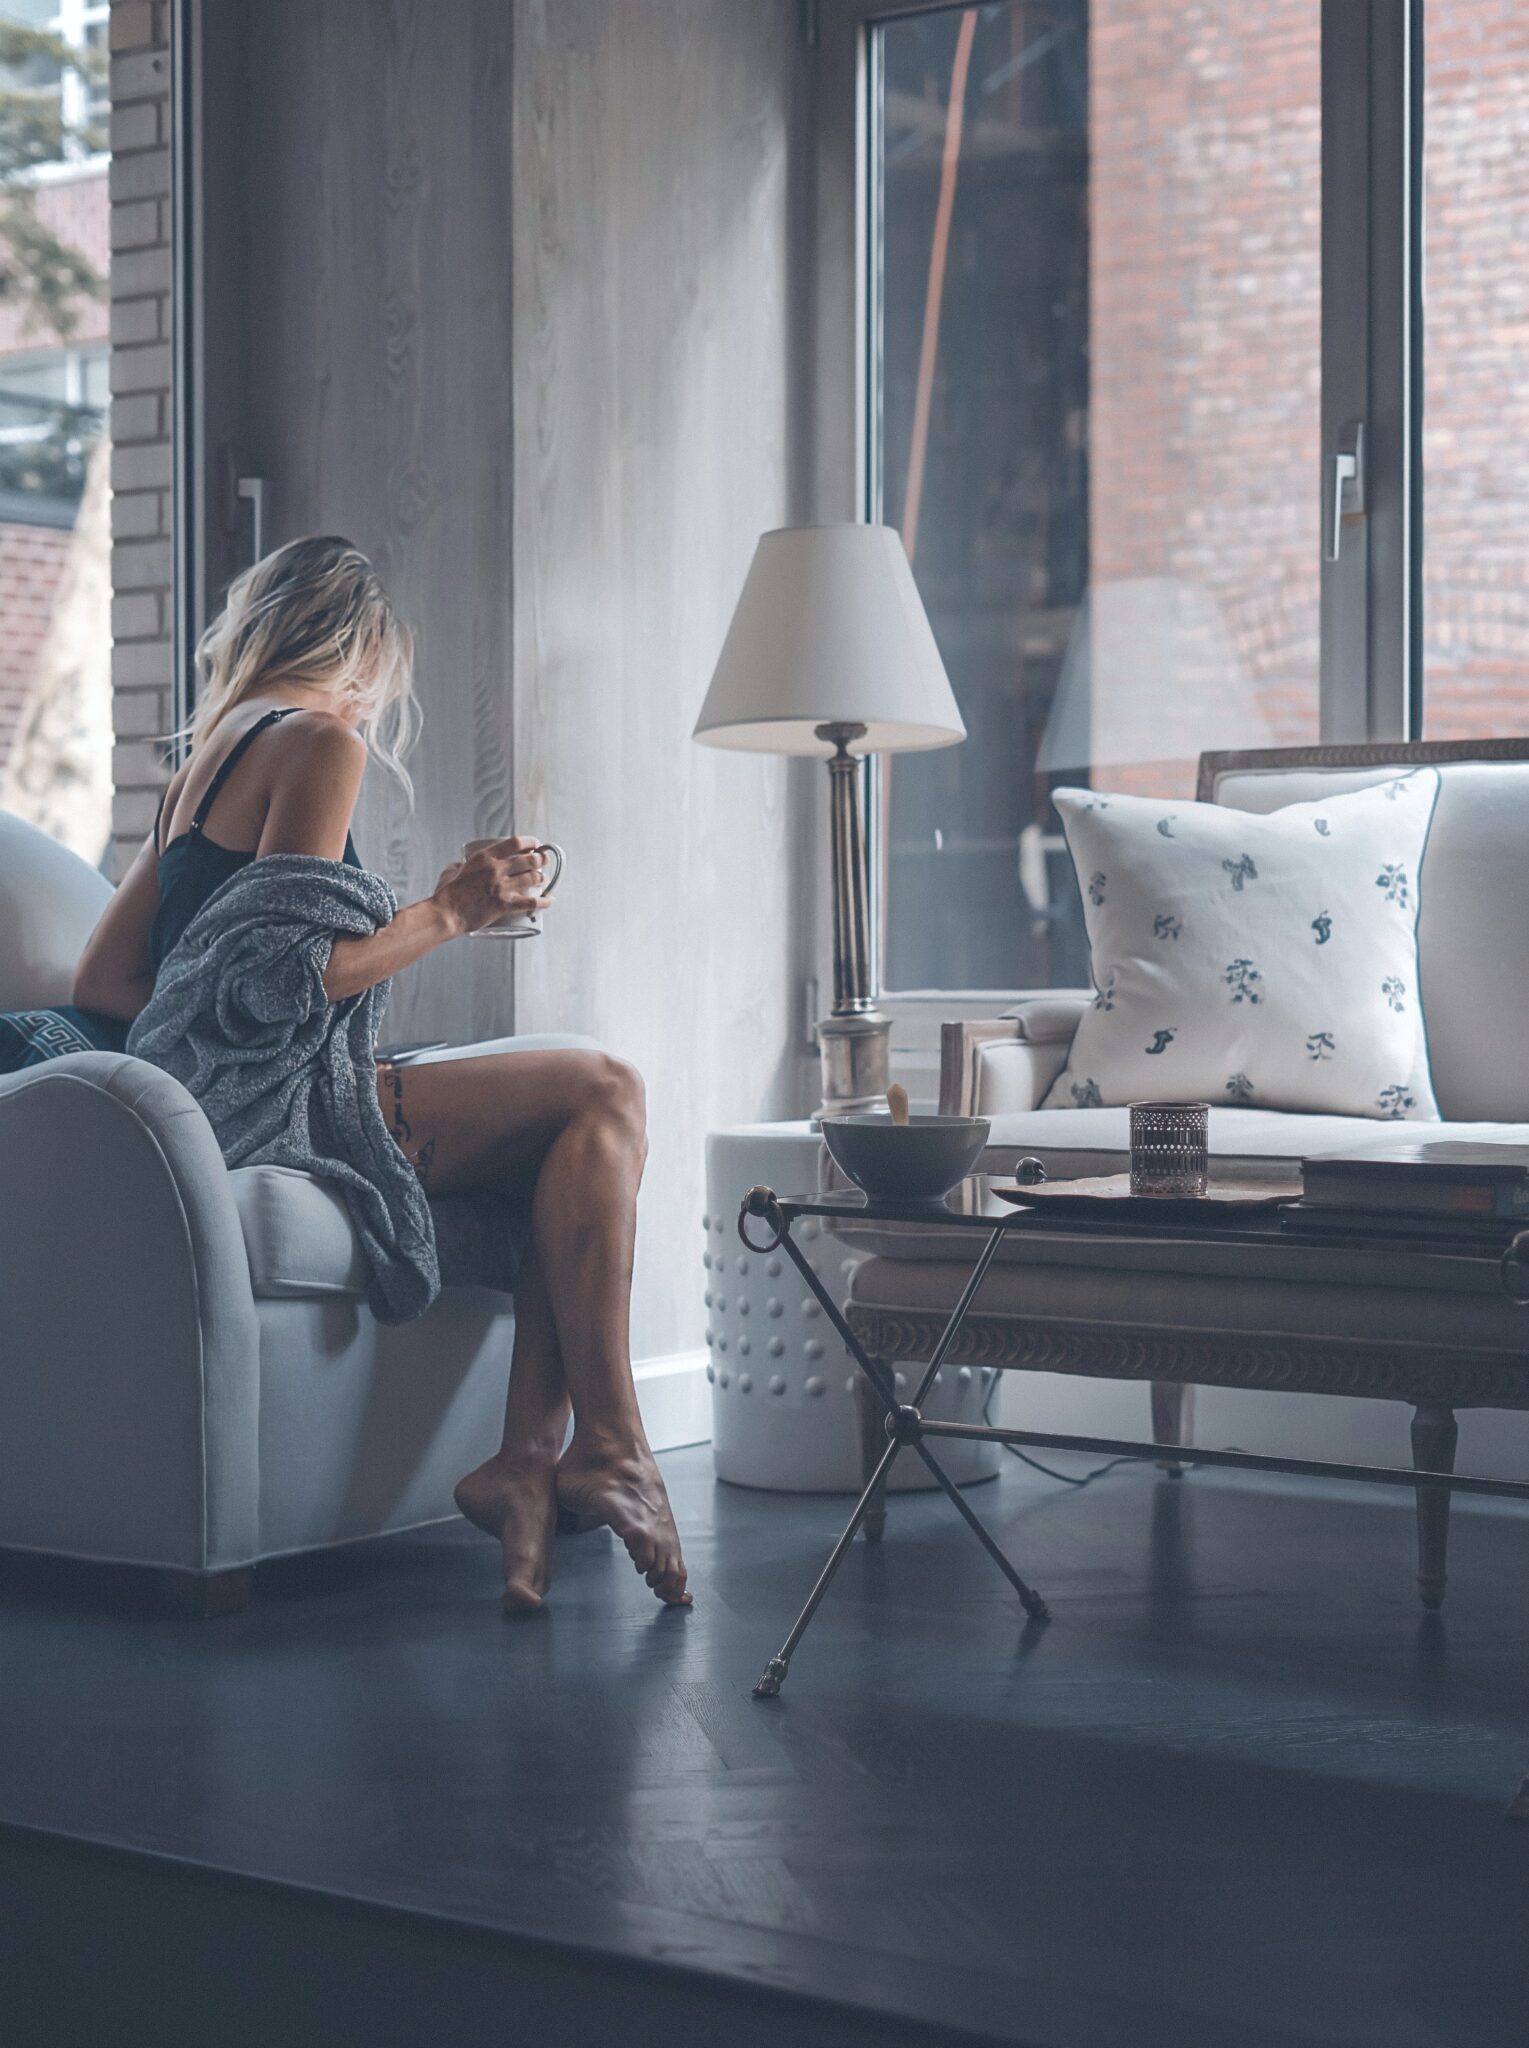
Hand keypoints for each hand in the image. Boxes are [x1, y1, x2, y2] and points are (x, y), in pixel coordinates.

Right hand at [432, 837, 551, 935]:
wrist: (446, 914)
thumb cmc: (447, 894)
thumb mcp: (452, 871)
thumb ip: (460, 865)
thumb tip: (462, 865)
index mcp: (484, 857)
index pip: (515, 843)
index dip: (530, 842)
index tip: (536, 845)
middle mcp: (496, 869)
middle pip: (529, 860)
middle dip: (541, 860)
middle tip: (544, 862)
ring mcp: (502, 887)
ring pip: (533, 878)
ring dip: (542, 878)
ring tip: (544, 880)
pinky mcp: (505, 905)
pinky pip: (532, 902)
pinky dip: (544, 901)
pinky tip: (549, 900)